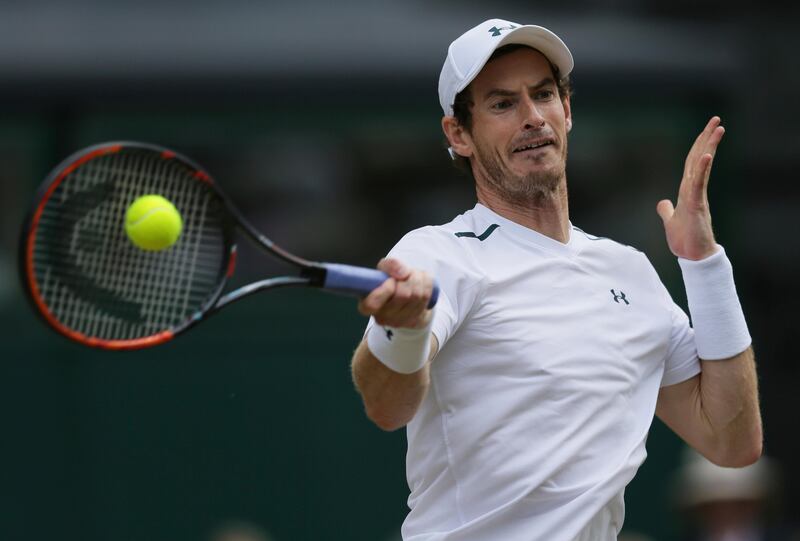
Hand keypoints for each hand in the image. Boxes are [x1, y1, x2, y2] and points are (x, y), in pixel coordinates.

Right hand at [357, 258, 433, 328]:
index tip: (391, 280)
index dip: (385, 289)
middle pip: (402, 295)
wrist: (406, 295)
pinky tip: (421, 283)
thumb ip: (390, 265)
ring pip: (416, 295)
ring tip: (413, 276)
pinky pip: (426, 297)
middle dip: (407, 278)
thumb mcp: (384, 269)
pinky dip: (426, 284)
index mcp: (367, 304)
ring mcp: (399, 321)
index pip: (372, 304)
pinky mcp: (414, 320)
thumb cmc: (390, 281)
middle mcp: (382, 317)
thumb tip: (402, 273)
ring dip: (418, 279)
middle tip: (406, 274)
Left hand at [656, 116, 723, 260]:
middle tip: (716, 119)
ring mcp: (697, 196)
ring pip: (702, 167)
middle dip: (706, 138)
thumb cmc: (685, 240)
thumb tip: (662, 203)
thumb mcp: (670, 221)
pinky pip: (699, 184)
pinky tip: (706, 155)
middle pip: (699, 158)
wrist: (693, 257)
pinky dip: (702, 170)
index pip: (692, 162)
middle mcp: (693, 190)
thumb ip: (666, 210)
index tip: (707, 129)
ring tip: (718, 129)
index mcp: (687, 191)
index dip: (698, 145)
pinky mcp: (697, 205)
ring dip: (709, 147)